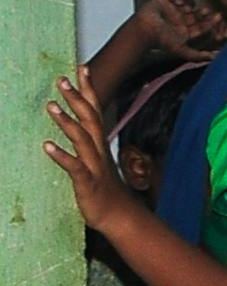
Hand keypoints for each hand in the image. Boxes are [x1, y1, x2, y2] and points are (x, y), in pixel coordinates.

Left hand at [43, 71, 135, 233]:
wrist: (120, 217)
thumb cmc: (104, 190)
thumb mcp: (97, 162)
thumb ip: (87, 144)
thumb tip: (77, 127)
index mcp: (99, 144)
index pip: (95, 110)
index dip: (89, 89)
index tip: (81, 68)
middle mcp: (98, 150)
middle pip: (89, 118)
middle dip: (77, 98)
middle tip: (61, 79)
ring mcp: (93, 166)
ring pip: (82, 139)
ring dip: (67, 122)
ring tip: (51, 106)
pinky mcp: (87, 182)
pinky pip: (74, 167)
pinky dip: (61, 156)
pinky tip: (46, 146)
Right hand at [120, 0, 225, 64]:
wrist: (143, 31)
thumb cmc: (160, 41)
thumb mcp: (182, 50)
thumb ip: (198, 55)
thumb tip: (214, 58)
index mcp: (185, 31)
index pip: (202, 25)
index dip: (211, 21)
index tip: (218, 16)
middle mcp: (180, 20)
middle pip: (197, 13)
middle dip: (202, 12)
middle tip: (206, 11)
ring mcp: (172, 10)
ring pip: (187, 2)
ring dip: (190, 3)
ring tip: (187, 8)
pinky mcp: (163, 1)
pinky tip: (178, 1)